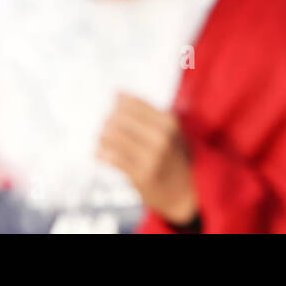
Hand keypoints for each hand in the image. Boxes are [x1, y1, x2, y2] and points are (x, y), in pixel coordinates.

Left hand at [97, 94, 197, 226]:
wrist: (185, 191)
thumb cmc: (172, 156)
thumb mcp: (169, 130)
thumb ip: (146, 112)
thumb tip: (116, 94)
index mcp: (168, 122)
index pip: (133, 104)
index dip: (117, 105)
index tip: (112, 109)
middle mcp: (161, 137)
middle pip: (120, 119)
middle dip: (107, 121)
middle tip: (104, 127)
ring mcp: (151, 156)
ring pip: (113, 137)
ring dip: (102, 137)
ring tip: (101, 140)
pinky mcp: (140, 175)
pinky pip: (112, 159)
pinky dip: (102, 154)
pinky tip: (100, 154)